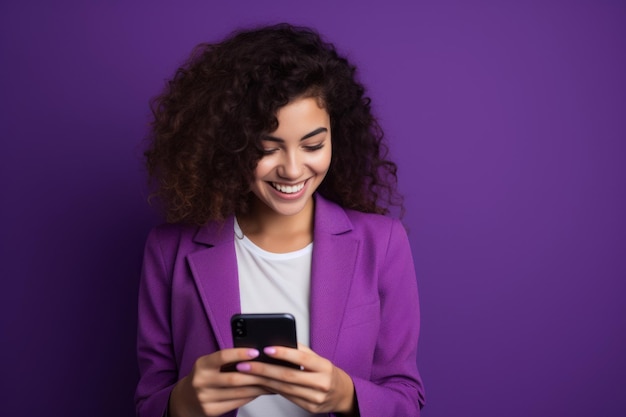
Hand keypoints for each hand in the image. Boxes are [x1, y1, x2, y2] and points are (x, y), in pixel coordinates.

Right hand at [169, 348, 271, 416]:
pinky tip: (260, 391)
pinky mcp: (211, 410)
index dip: (240, 353)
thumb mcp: (209, 364)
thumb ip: (226, 359)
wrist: (185, 399)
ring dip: (258, 387)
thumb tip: (254, 354)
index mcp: (201, 365)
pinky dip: (251, 396)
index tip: (256, 352)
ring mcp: (205, 398)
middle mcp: (201, 382)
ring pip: (238, 392)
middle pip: (234, 378)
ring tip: (271, 380)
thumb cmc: (204, 376)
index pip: (222, 356)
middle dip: (256, 374)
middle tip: (271, 369)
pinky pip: (237, 402)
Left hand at [235, 344, 356, 414]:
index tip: (266, 348)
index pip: (302, 358)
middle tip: (245, 364)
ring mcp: (316, 398)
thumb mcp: (319, 359)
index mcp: (324, 366)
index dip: (283, 353)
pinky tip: (260, 384)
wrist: (342, 394)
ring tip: (247, 374)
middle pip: (288, 376)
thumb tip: (278, 341)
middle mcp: (321, 383)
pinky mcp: (310, 409)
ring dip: (263, 381)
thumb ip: (301, 351)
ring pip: (285, 388)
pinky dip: (272, 390)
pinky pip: (287, 398)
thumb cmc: (326, 372)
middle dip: (264, 369)